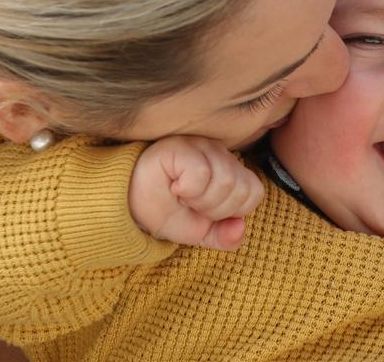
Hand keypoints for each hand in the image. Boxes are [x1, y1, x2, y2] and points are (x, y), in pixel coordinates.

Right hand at [128, 136, 263, 250]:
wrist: (129, 207)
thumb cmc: (166, 211)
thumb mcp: (200, 233)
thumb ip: (224, 236)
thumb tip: (240, 228)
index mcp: (230, 170)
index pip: (254, 192)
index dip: (231, 211)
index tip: (206, 211)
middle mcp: (219, 153)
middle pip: (241, 188)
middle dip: (215, 209)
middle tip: (192, 204)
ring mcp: (200, 146)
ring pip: (225, 180)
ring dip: (200, 200)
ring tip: (182, 196)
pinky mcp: (180, 146)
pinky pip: (201, 173)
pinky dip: (187, 188)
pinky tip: (174, 186)